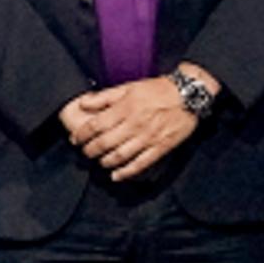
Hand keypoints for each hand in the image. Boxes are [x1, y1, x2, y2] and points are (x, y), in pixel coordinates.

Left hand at [60, 79, 199, 180]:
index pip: (96, 125)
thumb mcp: (129, 87)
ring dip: (105, 162)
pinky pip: (140, 164)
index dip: (82, 134)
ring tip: (99, 162)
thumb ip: (105, 96)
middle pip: (105, 143)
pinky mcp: (160, 148)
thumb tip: (83, 103)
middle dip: (90, 150)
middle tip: (85, 153)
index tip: (75, 139)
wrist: (188, 96)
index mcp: (125, 108)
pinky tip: (116, 175)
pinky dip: (126, 173)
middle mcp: (134, 125)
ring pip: (120, 156)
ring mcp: (148, 138)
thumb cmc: (157, 89)